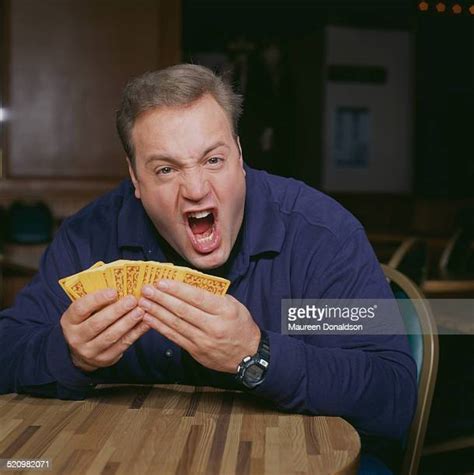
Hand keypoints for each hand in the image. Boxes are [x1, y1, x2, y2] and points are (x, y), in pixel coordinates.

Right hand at [60, 289, 149, 371]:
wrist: (83, 351)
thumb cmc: (88, 321)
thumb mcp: (85, 311)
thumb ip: (98, 300)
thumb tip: (121, 284)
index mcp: (69, 320)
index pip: (80, 308)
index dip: (97, 299)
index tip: (114, 291)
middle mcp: (76, 337)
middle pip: (97, 323)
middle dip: (117, 311)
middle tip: (132, 300)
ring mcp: (89, 351)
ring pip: (111, 336)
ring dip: (128, 322)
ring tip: (141, 311)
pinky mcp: (105, 359)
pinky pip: (122, 345)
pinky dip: (136, 333)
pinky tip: (146, 323)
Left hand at [139, 280, 260, 372]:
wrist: (249, 355)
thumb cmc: (241, 326)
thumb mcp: (234, 305)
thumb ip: (213, 296)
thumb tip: (189, 285)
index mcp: (224, 311)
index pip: (197, 297)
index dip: (177, 290)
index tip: (161, 282)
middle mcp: (213, 326)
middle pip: (182, 310)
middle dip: (161, 298)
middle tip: (146, 289)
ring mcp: (203, 340)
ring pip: (175, 324)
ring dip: (156, 312)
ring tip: (143, 302)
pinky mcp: (196, 351)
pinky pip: (174, 337)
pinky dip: (160, 327)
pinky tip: (149, 318)